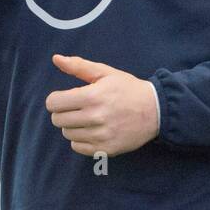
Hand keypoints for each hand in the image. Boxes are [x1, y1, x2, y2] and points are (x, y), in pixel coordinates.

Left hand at [45, 54, 160, 156]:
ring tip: (87, 118)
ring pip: (67, 134)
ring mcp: (101, 136)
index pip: (54, 103)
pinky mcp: (106, 150)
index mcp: (92, 96)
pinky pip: (77, 147)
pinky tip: (92, 130)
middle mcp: (95, 118)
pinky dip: (80, 139)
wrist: (155, 111)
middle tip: (77, 108)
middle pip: (58, 120)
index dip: (56, 99)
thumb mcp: (105, 73)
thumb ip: (79, 66)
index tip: (66, 98)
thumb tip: (56, 59)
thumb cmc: (128, 89)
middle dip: (63, 112)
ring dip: (73, 125)